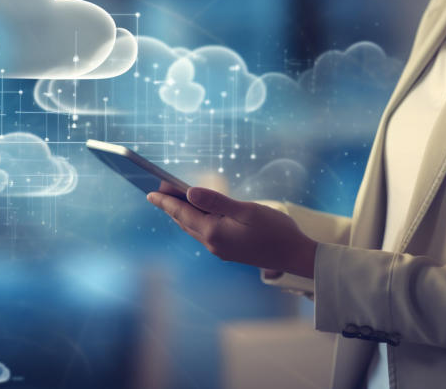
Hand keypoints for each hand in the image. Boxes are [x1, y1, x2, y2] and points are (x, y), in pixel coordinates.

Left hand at [147, 183, 316, 278]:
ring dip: (183, 213)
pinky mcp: (229, 251)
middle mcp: (213, 243)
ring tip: (174, 198)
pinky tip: (198, 213)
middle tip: (159, 189)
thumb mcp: (246, 210)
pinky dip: (196, 220)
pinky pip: (205, 233)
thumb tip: (190, 192)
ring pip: (194, 229)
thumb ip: (217, 201)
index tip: (150, 193)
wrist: (295, 256)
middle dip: (171, 206)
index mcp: (214, 232)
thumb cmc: (275, 230)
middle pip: (184, 222)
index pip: (182, 213)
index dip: (165, 201)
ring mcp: (221, 249)